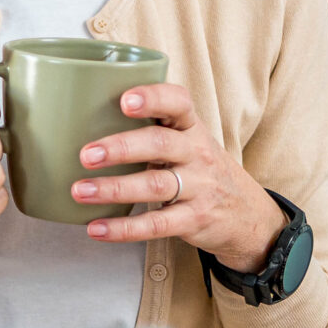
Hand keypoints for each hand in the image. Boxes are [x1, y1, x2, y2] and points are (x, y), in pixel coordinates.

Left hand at [71, 82, 286, 271]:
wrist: (247, 214)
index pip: (178, 102)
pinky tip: (96, 228)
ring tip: (80, 190)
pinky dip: (123, 229)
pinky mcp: (194, 220)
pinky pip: (156, 224)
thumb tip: (83, 118)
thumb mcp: (188, 142)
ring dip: (113, 189)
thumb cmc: (201, 169)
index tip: (124, 100)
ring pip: (154, 185)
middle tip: (86, 154)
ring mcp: (198, 187)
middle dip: (121, 148)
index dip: (153, 98)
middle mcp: (197, 153)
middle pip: (160, 144)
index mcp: (191, 127)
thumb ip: (152, 129)